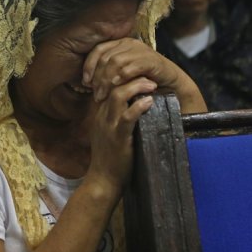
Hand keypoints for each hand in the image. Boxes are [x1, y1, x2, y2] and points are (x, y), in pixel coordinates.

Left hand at [82, 38, 206, 113]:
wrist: (170, 84)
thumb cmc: (143, 81)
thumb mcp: (121, 75)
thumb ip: (107, 73)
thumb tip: (86, 81)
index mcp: (120, 43)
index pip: (98, 50)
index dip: (89, 66)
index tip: (85, 82)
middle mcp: (130, 43)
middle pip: (106, 57)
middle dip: (97, 76)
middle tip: (95, 93)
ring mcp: (141, 50)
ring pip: (116, 61)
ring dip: (107, 79)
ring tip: (103, 93)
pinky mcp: (151, 60)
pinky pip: (132, 66)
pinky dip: (122, 76)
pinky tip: (116, 86)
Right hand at [85, 72, 157, 196]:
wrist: (103, 180)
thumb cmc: (110, 157)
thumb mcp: (108, 132)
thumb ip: (116, 116)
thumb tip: (133, 102)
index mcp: (100, 113)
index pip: (107, 84)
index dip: (121, 74)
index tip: (138, 71)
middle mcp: (102, 116)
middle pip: (111, 85)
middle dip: (130, 75)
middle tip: (148, 74)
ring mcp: (109, 127)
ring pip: (118, 96)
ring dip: (136, 87)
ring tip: (151, 84)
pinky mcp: (118, 138)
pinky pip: (128, 117)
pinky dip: (139, 107)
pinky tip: (150, 102)